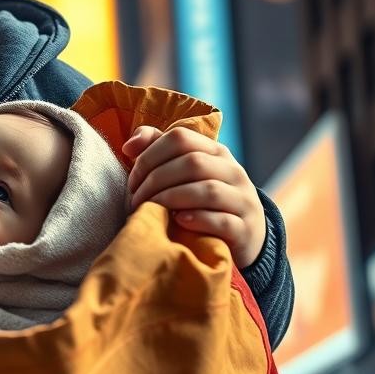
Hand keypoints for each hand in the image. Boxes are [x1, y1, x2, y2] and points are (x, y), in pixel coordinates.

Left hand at [123, 125, 265, 268]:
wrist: (245, 235)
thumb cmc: (201, 200)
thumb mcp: (183, 172)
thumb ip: (156, 150)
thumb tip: (129, 147)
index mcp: (215, 152)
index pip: (180, 138)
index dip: (149, 156)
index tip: (133, 180)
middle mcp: (233, 171)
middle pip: (192, 163)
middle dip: (156, 180)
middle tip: (136, 200)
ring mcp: (243, 200)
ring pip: (208, 190)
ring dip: (171, 199)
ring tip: (150, 211)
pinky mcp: (245, 229)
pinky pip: (222, 221)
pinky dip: (197, 220)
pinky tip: (178, 221)